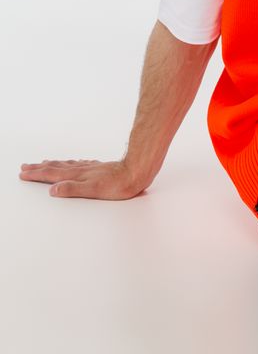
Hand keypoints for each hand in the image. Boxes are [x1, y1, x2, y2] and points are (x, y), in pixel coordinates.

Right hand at [18, 158, 147, 199]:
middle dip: (39, 168)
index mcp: (77, 175)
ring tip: (43, 162)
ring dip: (52, 164)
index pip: (52, 174)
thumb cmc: (117, 185)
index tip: (23, 174)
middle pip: (55, 167)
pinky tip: (71, 163)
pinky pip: (78, 163)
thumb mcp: (93, 191)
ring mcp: (89, 167)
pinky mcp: (98, 167)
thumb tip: (52, 190)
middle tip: (25, 166)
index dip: (36, 175)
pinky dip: (69, 163)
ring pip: (66, 164)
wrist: (136, 172)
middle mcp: (81, 169)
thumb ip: (72, 190)